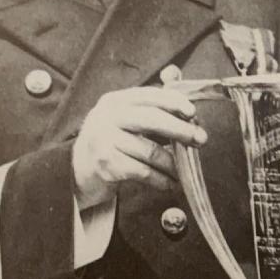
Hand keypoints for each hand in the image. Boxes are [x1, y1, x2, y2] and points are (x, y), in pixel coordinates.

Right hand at [72, 87, 206, 208]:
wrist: (78, 169)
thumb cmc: (113, 139)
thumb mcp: (126, 116)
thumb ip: (154, 104)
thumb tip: (184, 95)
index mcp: (115, 101)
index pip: (149, 96)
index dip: (174, 102)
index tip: (192, 112)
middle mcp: (107, 117)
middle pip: (151, 119)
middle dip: (180, 129)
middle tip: (201, 139)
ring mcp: (104, 141)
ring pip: (150, 151)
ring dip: (173, 163)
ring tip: (186, 169)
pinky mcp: (106, 165)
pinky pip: (143, 172)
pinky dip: (161, 179)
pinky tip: (171, 183)